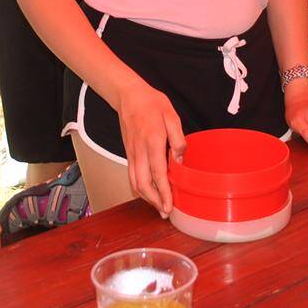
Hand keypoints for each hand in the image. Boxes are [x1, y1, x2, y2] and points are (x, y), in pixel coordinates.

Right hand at [116, 83, 185, 217]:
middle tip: (165, 212)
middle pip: (142, 184)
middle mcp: (139, 151)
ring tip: (158, 207)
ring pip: (134, 182)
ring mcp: (131, 153)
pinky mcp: (128, 153)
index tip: (169, 206)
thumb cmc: (152, 103)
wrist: (128, 95)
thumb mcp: (172, 116)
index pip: (158, 173)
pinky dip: (139, 188)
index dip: (163, 192)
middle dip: (154, 201)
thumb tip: (179, 160)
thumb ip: (177, 139)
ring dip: (146, 198)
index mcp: (152, 141)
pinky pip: (131, 175)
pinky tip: (149, 192)